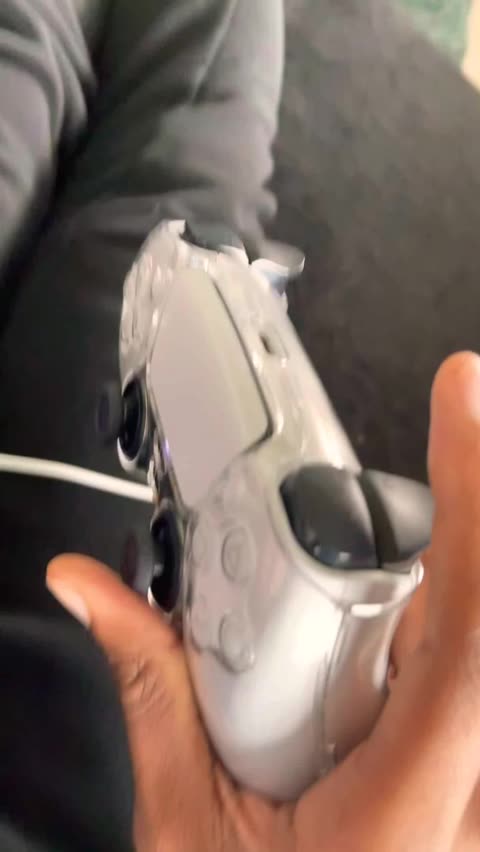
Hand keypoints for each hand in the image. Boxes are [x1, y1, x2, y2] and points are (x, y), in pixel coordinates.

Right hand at [47, 352, 479, 851]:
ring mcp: (479, 776)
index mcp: (410, 793)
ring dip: (440, 561)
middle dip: (458, 502)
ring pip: (475, 630)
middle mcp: (469, 777)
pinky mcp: (473, 769)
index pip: (470, 623)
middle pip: (475, 604)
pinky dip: (448, 605)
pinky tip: (401, 610)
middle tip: (446, 418)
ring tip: (407, 534)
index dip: (472, 499)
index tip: (461, 399)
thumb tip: (93, 591)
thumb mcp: (188, 828)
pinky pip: (468, 661)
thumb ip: (151, 689)